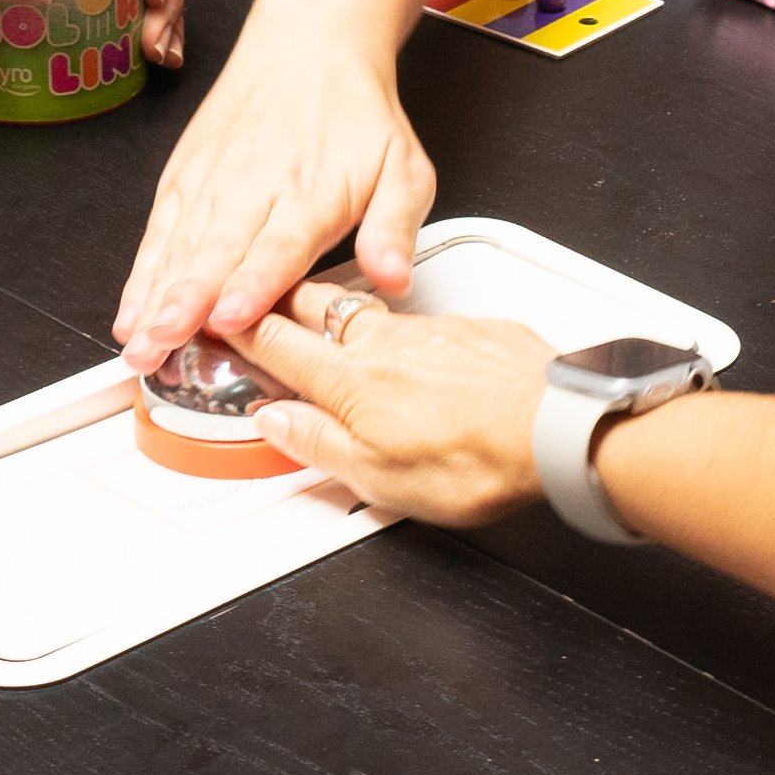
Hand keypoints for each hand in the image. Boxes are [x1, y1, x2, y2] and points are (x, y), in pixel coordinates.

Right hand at [117, 34, 432, 370]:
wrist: (309, 45)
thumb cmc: (355, 115)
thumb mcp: (403, 167)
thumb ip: (395, 227)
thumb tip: (394, 277)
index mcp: (310, 194)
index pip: (278, 247)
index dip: (253, 284)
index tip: (232, 317)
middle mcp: (254, 190)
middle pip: (215, 255)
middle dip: (185, 305)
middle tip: (162, 346)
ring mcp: (213, 184)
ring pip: (179, 249)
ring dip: (155, 300)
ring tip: (139, 342)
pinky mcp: (184, 178)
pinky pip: (159, 233)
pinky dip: (141, 274)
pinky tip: (130, 313)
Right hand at [237, 283, 549, 520]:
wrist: (560, 429)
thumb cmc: (478, 458)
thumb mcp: (378, 478)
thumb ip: (319, 445)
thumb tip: (276, 424)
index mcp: (350, 380)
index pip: (275, 344)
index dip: (236, 329)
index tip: (213, 318)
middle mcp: (386, 342)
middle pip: (314, 306)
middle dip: (278, 298)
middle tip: (255, 297)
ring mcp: (432, 330)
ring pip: (368, 310)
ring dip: (337, 311)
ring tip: (322, 320)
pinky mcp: (473, 329)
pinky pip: (421, 321)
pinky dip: (399, 329)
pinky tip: (410, 349)